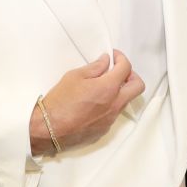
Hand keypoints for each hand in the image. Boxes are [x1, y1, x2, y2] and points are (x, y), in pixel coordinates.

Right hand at [29, 51, 144, 155]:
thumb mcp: (74, 76)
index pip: (126, 68)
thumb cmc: (59, 102)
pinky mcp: (104, 130)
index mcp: (109, 88)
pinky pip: (113, 114)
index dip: (121, 58)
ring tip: (102, 87)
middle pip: (138, 86)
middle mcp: (115, 104)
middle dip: (131, 75)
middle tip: (117, 71)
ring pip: (126, 101)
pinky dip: (109, 105)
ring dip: (120, 91)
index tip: (113, 56)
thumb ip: (95, 67)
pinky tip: (93, 104)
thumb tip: (106, 62)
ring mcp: (111, 119)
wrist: (47, 130)